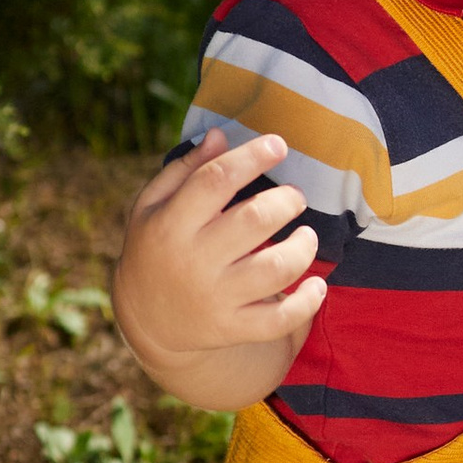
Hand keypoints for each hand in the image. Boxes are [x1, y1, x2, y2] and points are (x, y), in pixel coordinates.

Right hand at [111, 127, 326, 411]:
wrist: (146, 320)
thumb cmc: (156, 248)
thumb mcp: (152, 206)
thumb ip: (185, 170)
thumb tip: (220, 135)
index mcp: (171, 223)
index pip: (215, 180)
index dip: (251, 156)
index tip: (278, 145)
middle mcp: (193, 260)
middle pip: (254, 220)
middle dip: (286, 200)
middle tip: (294, 197)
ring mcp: (215, 297)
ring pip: (275, 268)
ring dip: (304, 247)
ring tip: (306, 236)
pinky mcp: (232, 328)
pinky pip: (279, 320)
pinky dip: (307, 303)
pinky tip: (316, 285)